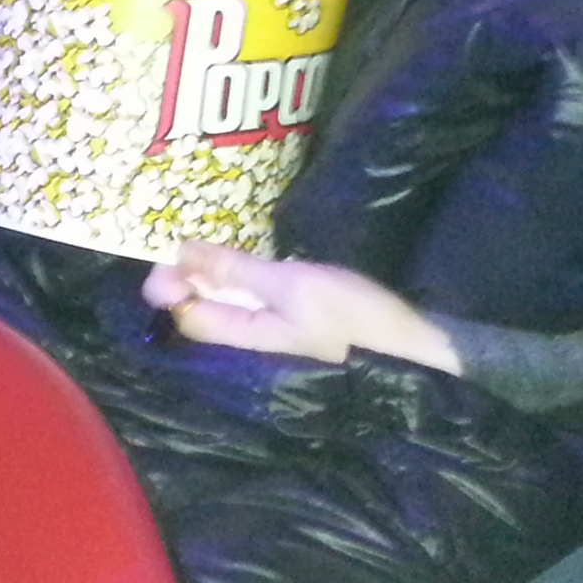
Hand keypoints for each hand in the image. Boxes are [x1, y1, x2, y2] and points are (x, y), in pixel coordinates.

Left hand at [142, 242, 462, 375]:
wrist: (414, 345)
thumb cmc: (354, 317)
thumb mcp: (293, 287)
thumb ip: (235, 270)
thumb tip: (179, 252)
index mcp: (244, 337)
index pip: (185, 315)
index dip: (169, 283)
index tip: (172, 247)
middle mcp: (251, 338)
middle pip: (198, 309)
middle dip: (187, 275)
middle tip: (190, 237)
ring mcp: (271, 330)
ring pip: (223, 301)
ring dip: (211, 273)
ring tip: (209, 240)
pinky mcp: (293, 319)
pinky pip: (250, 298)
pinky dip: (238, 276)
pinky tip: (242, 256)